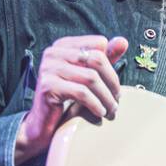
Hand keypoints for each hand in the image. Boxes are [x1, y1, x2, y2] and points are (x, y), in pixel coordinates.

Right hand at [15, 34, 128, 164]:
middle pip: (97, 59)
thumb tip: (123, 41)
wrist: (43, 123)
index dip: (111, 66)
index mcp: (63, 45)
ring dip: (106, 97)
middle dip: (112, 81)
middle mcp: (53, 52)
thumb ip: (105, 57)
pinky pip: (81, 93)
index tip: (115, 86)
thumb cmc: (68, 99)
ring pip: (91, 78)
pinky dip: (95, 104)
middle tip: (117, 100)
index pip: (99, 44)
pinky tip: (100, 113)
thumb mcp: (88, 75)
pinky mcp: (47, 86)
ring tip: (111, 109)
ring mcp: (48, 68)